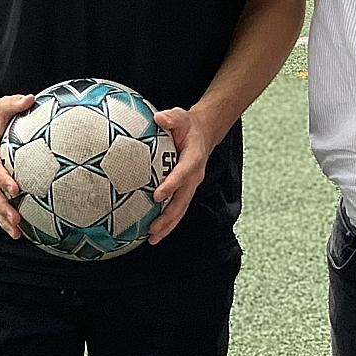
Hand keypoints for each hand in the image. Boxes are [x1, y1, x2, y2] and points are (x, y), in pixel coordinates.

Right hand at [0, 93, 34, 237]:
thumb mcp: (3, 104)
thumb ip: (15, 103)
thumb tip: (31, 98)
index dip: (2, 178)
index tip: (16, 189)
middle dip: (2, 207)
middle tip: (17, 220)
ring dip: (2, 218)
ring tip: (17, 233)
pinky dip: (4, 217)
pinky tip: (19, 231)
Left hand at [145, 108, 223, 243]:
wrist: (203, 133)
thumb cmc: (188, 125)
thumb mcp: (181, 116)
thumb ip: (171, 117)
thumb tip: (159, 118)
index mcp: (194, 159)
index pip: (183, 173)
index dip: (172, 185)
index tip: (158, 195)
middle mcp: (194, 176)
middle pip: (183, 200)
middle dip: (169, 216)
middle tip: (153, 228)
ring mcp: (190, 185)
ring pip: (180, 209)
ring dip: (168, 225)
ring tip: (152, 239)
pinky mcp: (185, 190)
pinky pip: (177, 208)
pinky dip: (167, 222)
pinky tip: (153, 233)